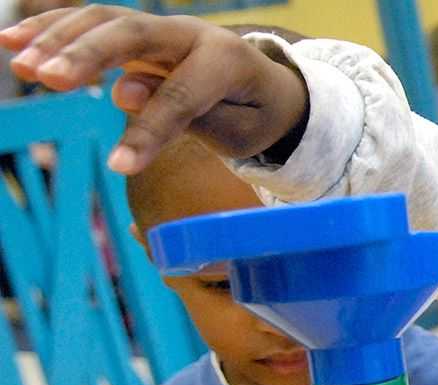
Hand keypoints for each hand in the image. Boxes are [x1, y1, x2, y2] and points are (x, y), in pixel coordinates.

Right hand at [0, 5, 308, 173]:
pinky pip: (92, 23)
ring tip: (23, 65)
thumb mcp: (239, 129)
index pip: (184, 93)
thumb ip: (190, 115)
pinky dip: (53, 29)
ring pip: (107, 21)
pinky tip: (12, 40)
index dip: (151, 129)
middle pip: (136, 35)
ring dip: (61, 40)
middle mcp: (192, 35)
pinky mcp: (137, 32)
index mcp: (228, 62)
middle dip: (90, 54)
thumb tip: (127, 94)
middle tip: (48, 77)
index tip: (119, 166)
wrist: (267, 87)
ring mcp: (163, 28)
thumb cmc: (252, 114)